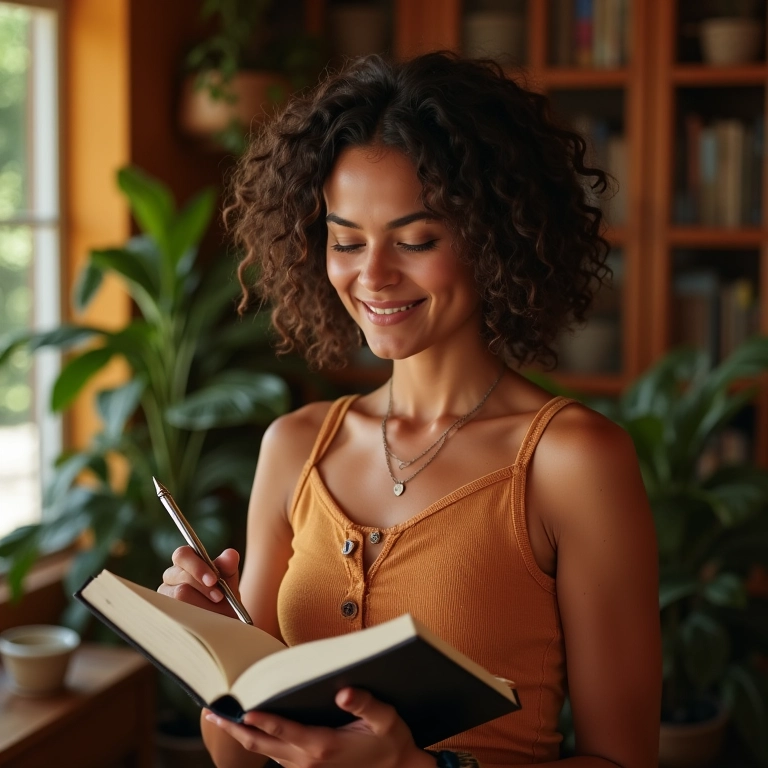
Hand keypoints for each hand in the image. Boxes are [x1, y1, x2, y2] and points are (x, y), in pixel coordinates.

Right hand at [158, 546, 241, 618]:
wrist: (222, 620)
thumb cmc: (223, 596)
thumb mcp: (228, 581)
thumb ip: (228, 567)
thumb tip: (231, 554)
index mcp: (185, 561)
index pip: (182, 555)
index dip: (197, 567)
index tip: (214, 580)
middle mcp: (171, 576)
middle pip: (182, 579)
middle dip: (203, 589)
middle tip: (219, 598)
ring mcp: (165, 595)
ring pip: (178, 597)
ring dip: (201, 605)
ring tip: (214, 612)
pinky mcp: (165, 613)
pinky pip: (175, 615)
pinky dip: (192, 618)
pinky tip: (202, 621)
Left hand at [203, 687, 435, 767]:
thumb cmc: (390, 741)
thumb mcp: (386, 719)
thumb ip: (366, 704)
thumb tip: (343, 692)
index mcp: (322, 745)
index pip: (283, 730)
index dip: (261, 720)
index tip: (240, 710)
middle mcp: (307, 759)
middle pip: (261, 745)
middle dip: (235, 729)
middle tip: (211, 712)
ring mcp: (305, 766)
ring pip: (264, 752)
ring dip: (242, 736)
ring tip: (221, 717)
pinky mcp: (307, 767)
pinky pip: (275, 755)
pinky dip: (258, 742)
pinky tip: (250, 729)